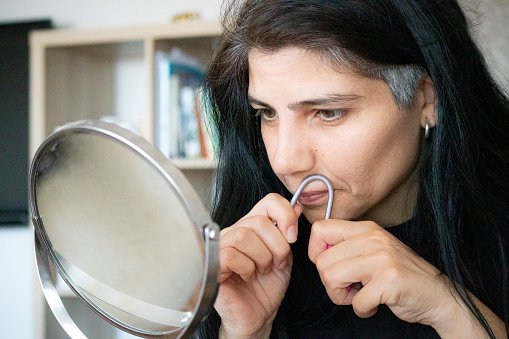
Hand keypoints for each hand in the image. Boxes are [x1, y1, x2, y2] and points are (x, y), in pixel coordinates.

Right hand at [216, 193, 300, 337]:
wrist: (257, 316)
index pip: (268, 201)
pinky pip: (231, 254)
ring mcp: (221, 246)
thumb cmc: (267, 288)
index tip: (293, 236)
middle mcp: (235, 231)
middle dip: (276, 246)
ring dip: (262, 258)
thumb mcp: (285, 256)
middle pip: (258, 221)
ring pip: (244, 236)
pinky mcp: (213, 264)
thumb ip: (287, 231)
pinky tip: (247, 277)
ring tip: (261, 271)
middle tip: (275, 264)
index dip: (284, 214)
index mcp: (253, 225)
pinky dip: (247, 267)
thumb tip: (297, 206)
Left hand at [307, 220, 461, 331]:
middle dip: (330, 283)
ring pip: (331, 278)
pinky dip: (362, 309)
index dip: (316, 254)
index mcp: (366, 229)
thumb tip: (316, 253)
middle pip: (321, 261)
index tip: (332, 267)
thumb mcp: (373, 250)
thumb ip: (347, 247)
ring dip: (342, 296)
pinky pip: (356, 301)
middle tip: (351, 288)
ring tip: (361, 295)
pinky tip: (376, 304)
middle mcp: (373, 238)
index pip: (319, 229)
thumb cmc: (401, 276)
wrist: (440, 295)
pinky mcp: (389, 280)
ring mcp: (382, 258)